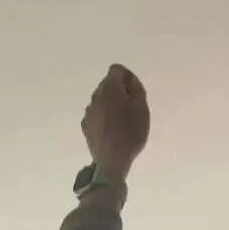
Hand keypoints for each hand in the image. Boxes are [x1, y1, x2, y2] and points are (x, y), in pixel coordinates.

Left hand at [81, 64, 150, 178]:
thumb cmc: (131, 132)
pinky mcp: (86, 125)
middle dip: (119, 91)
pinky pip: (96, 114)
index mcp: (110, 88)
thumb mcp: (142, 108)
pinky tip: (112, 131)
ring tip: (122, 122)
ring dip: (111, 105)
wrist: (112, 160)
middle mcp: (95, 96)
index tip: (135, 92)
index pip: (116, 69)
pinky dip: (104, 117)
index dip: (127, 77)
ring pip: (101, 100)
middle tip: (131, 108)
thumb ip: (136, 89)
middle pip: (107, 84)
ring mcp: (88, 111)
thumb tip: (129, 79)